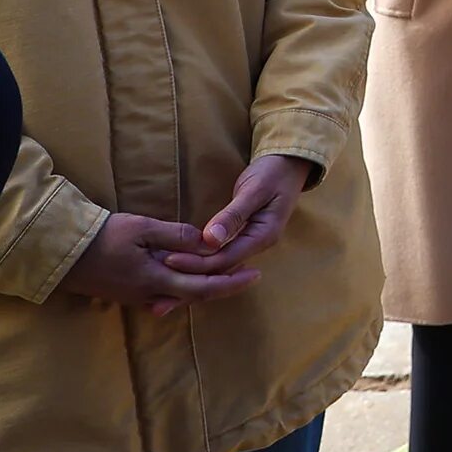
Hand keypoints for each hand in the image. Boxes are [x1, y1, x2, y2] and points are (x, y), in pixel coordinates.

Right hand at [58, 210, 259, 315]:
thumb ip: (176, 237)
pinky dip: (186, 287)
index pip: (203, 287)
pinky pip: (165, 294)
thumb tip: (206, 243)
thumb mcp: (142, 229)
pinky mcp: (129, 293)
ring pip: (182, 296)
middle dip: (225, 286)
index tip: (254, 273)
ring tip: (229, 273)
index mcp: (156, 279)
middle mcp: (150, 294)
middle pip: (196, 296)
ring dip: (206, 286)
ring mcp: (138, 297)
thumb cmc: (103, 236)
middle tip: (251, 276)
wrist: (63, 252)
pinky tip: (194, 279)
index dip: (230, 282)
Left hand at [158, 153, 316, 281]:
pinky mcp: (244, 236)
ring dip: (195, 274)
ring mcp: (251, 242)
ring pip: (220, 265)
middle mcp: (258, 244)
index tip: (169, 259)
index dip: (198, 262)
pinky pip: (221, 255)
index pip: (226, 258)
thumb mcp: (254, 190)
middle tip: (161, 285)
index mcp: (263, 236)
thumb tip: (210, 239)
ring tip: (166, 287)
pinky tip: (184, 267)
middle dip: (192, 278)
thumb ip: (233, 215)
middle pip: (222, 269)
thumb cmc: (273, 173)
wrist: (290, 163)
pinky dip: (202, 262)